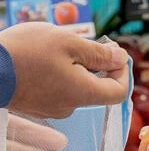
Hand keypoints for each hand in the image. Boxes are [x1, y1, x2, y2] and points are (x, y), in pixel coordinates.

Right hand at [0, 23, 128, 117]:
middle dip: (97, 64)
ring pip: (75, 87)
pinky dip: (58, 73)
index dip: (122, 71)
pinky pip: (56, 89)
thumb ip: (99, 53)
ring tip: (58, 47)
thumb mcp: (68, 43)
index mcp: (83, 93)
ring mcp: (50, 108)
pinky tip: (43, 57)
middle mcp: (70, 107)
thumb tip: (122, 58)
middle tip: (85, 42)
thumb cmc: (24, 53)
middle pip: (97, 88)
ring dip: (75, 67)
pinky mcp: (35, 105)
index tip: (113, 52)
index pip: (119, 91)